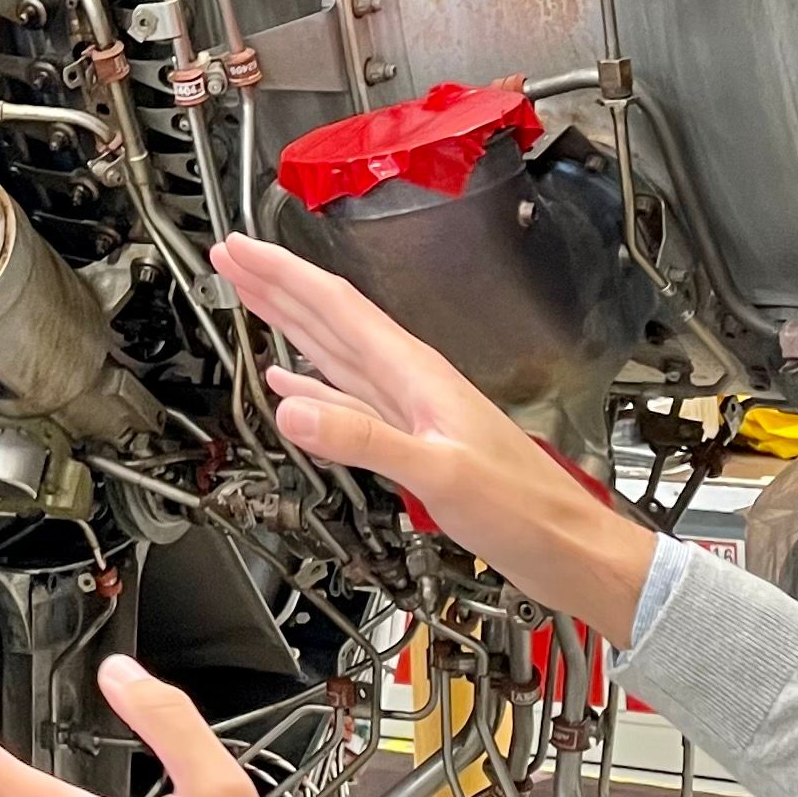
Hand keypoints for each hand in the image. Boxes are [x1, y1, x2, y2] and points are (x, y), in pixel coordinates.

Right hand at [211, 234, 658, 643]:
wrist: (566, 548)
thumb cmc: (523, 510)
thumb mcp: (438, 474)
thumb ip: (364, 439)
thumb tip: (291, 407)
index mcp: (414, 374)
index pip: (335, 306)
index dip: (282, 274)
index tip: (241, 249)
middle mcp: (409, 381)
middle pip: (329, 319)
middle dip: (277, 285)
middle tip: (231, 258)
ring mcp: (408, 410)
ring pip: (333, 352)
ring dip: (289, 323)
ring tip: (250, 298)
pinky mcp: (410, 441)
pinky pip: (346, 399)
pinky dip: (311, 386)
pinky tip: (291, 384)